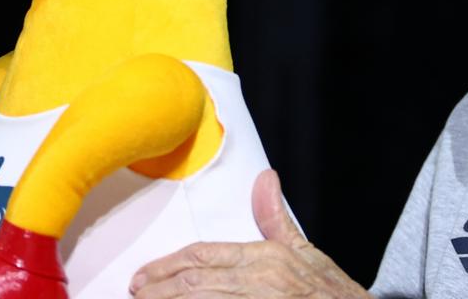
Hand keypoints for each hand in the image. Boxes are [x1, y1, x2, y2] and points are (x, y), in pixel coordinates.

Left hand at [130, 169, 370, 297]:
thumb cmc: (330, 292)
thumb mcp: (305, 251)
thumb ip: (275, 218)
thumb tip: (265, 179)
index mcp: (266, 258)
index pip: (205, 256)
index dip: (169, 265)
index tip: (145, 275)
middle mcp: (259, 282)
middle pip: (194, 283)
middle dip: (159, 288)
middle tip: (136, 292)